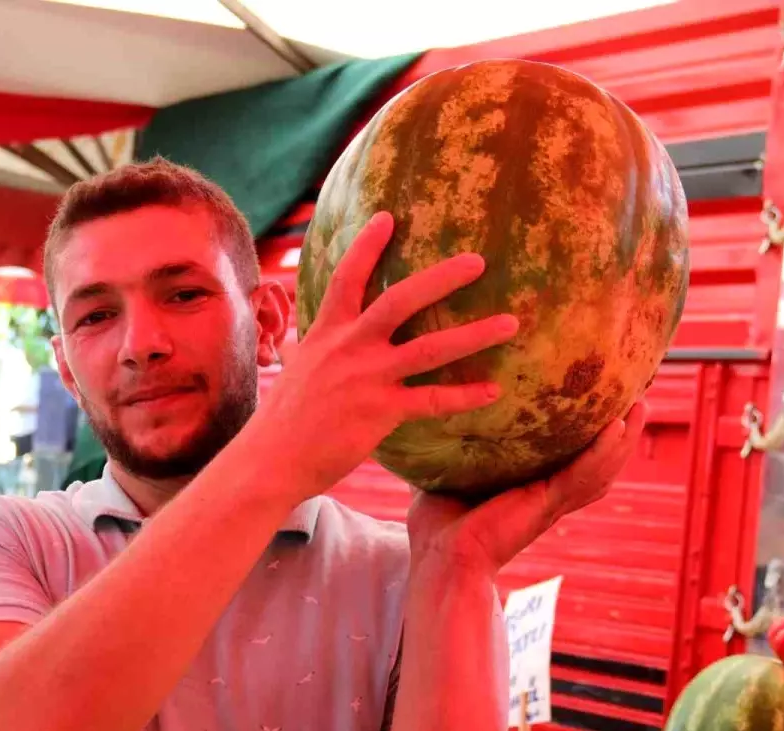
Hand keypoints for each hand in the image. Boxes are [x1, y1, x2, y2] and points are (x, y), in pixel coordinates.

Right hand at [256, 212, 518, 498]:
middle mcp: (349, 347)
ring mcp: (367, 378)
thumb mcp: (292, 372)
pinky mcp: (381, 412)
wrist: (272, 459)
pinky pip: (432, 400)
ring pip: (429, 348)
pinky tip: (494, 391)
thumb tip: (289, 344)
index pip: (347, 278)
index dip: (367, 246)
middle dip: (441, 278)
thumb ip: (298, 351)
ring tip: (510, 323)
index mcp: (326, 332)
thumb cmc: (283, 419)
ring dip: (474, 335)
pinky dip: (465, 396)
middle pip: (400, 300)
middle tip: (478, 261)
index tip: (389, 217)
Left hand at [406, 401, 647, 575]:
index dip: (591, 437)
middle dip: (621, 434)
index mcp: (530, 490)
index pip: (571, 461)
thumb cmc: (439, 525)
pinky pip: (582, 475)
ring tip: (640, 406)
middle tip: (638, 397)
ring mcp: (550, 502)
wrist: (440, 557)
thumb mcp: (447, 474)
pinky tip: (617, 428)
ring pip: (601, 469)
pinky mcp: (545, 505)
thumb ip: (449, 450)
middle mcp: (549, 496)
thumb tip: (431, 415)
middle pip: (599, 464)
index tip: (603, 404)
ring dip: (623, 440)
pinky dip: (602, 453)